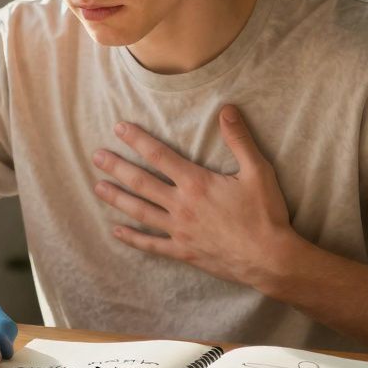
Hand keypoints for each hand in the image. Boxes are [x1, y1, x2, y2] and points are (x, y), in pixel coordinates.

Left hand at [90, 105, 301, 287]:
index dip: (137, 140)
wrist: (270, 258)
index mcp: (196, 183)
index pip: (159, 156)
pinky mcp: (183, 252)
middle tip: (96, 156)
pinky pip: (151, 245)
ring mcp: (179, 230)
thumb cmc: (266, 214)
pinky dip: (132, 238)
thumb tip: (227, 109)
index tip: (118, 129)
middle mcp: (181, 205)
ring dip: (117, 198)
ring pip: (140, 211)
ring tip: (97, 187)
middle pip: (141, 182)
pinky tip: (116, 231)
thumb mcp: (258, 171)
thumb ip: (239, 139)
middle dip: (117, 167)